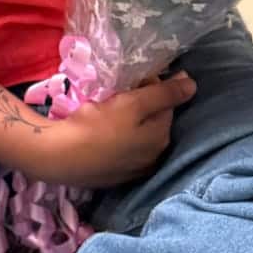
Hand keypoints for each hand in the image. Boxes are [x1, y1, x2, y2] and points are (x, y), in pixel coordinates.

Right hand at [30, 74, 197, 188]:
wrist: (59, 156)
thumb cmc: (99, 127)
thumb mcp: (134, 104)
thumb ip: (165, 94)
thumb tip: (193, 85)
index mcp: (161, 138)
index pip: (166, 102)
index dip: (151, 85)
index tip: (131, 78)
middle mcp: (152, 158)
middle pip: (153, 119)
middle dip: (142, 103)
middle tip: (118, 91)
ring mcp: (132, 170)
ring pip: (137, 134)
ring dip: (128, 119)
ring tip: (107, 107)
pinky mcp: (112, 175)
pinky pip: (121, 147)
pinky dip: (116, 135)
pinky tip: (100, 129)